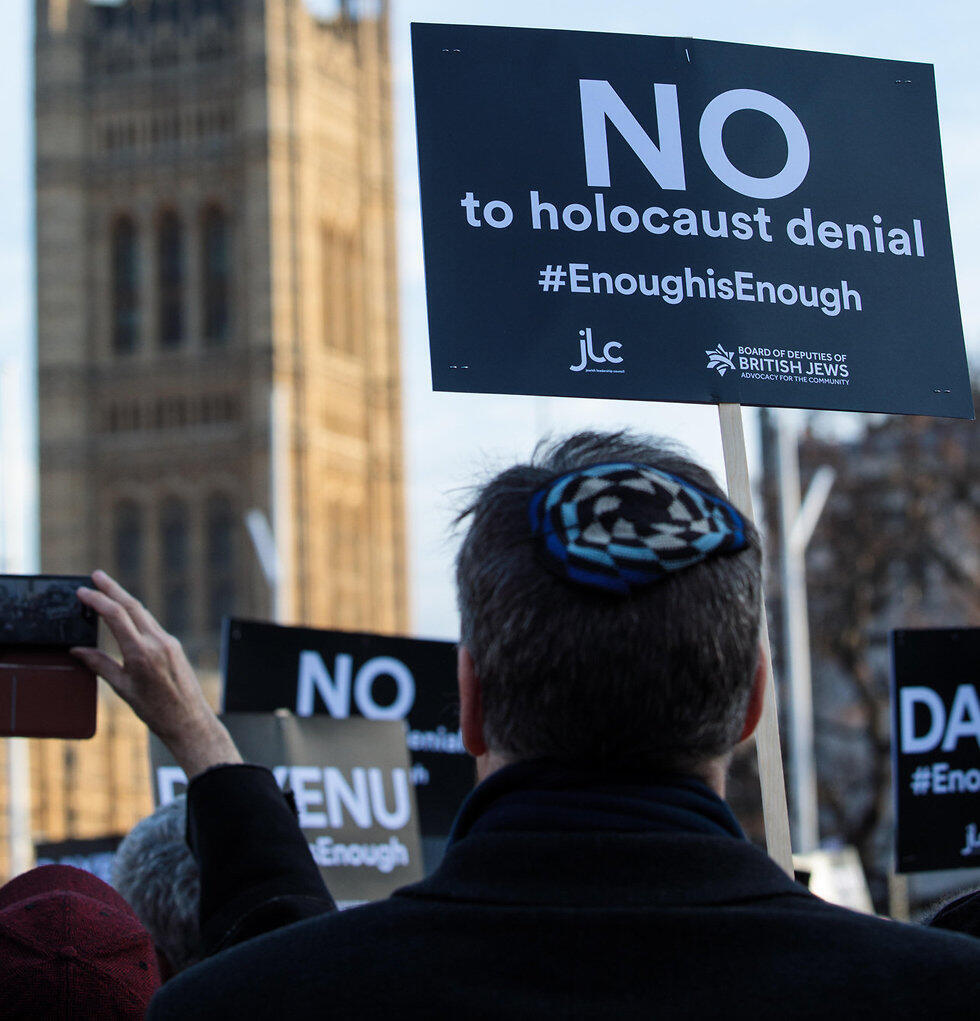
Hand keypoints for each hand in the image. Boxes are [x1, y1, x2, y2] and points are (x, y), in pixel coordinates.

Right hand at [71, 569, 241, 777]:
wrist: (189, 720)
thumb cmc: (155, 710)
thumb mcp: (123, 688)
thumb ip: (100, 665)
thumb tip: (77, 650)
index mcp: (141, 652)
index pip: (116, 616)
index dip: (98, 600)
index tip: (83, 591)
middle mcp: (157, 642)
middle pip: (132, 606)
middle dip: (112, 589)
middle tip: (96, 575)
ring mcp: (168, 642)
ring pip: (143, 613)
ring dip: (124, 599)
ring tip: (108, 589)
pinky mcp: (174, 646)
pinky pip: (152, 624)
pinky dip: (137, 614)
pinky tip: (128, 613)